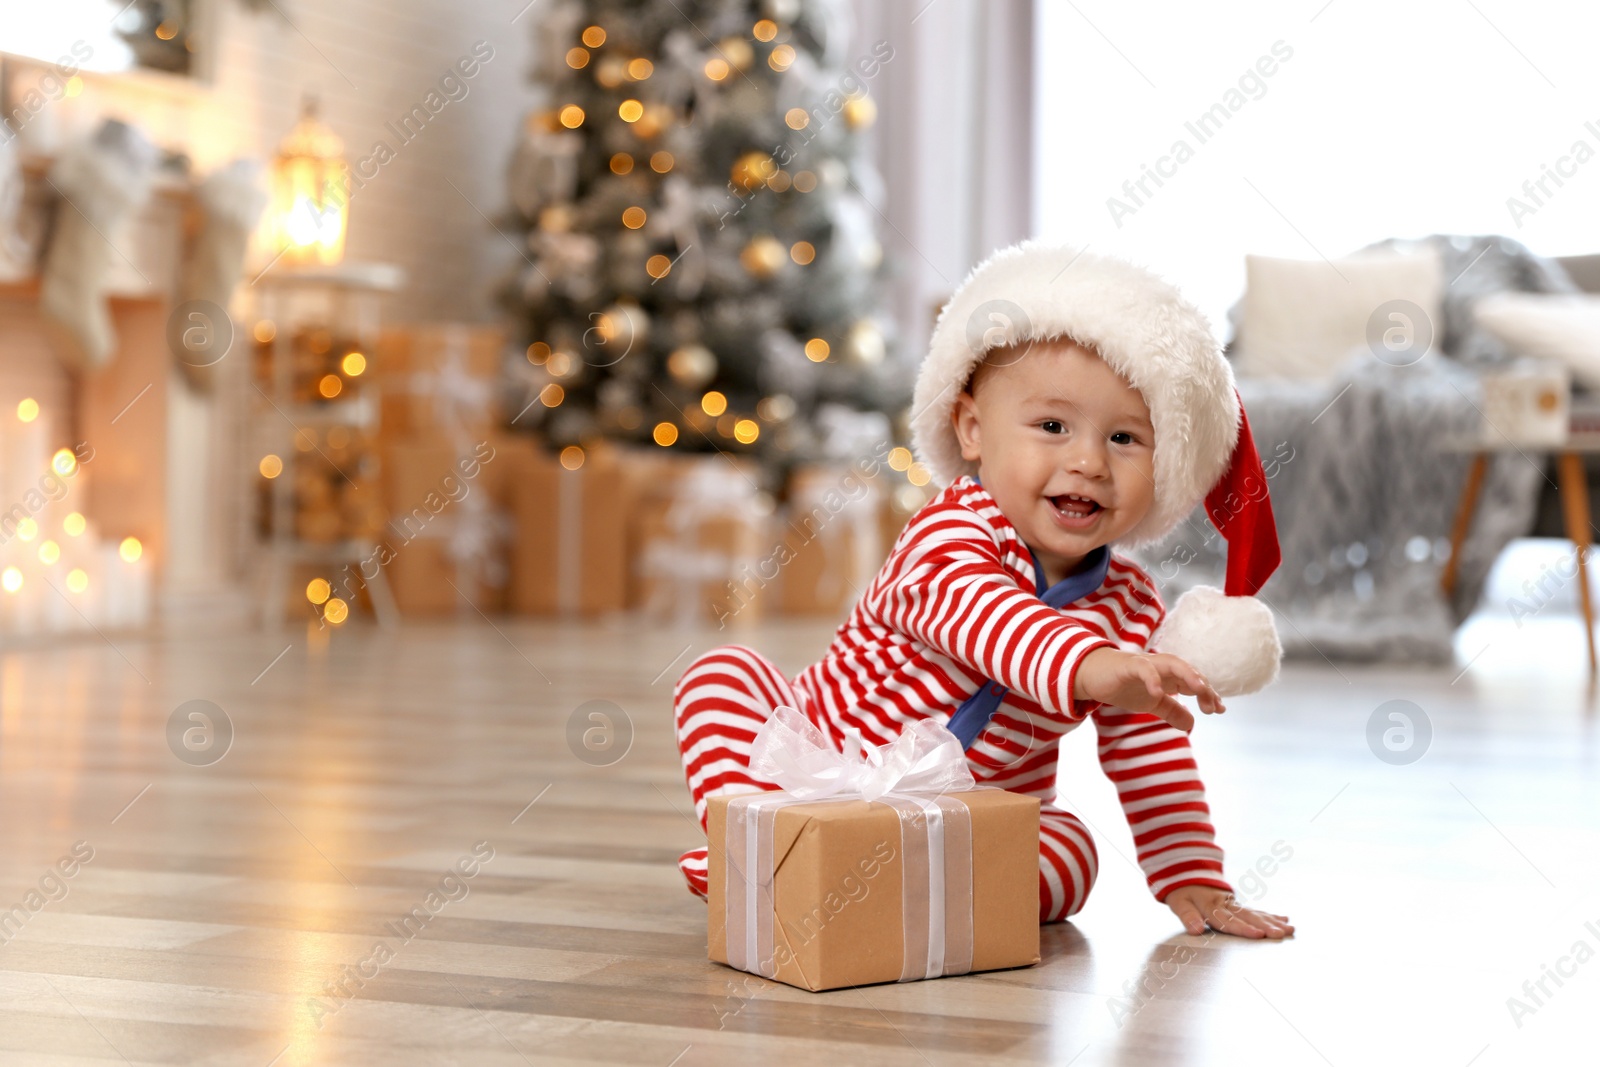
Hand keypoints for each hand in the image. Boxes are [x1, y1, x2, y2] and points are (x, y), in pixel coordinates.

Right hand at [1072, 647, 1223, 731]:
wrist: (1092, 675)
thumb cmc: (1124, 685)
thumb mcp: (1151, 703)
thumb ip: (1172, 711)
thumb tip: (1192, 723)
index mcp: (1169, 676)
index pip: (1195, 682)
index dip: (1209, 694)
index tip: (1220, 710)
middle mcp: (1162, 667)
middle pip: (1189, 672)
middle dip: (1203, 687)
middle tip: (1213, 707)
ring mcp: (1146, 664)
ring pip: (1172, 663)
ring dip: (1188, 675)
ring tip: (1200, 689)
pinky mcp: (1128, 665)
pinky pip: (1143, 668)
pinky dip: (1152, 679)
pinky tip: (1159, 693)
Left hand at [1165, 885, 1293, 939]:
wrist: (1186, 873)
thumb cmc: (1182, 892)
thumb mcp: (1179, 903)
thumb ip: (1188, 916)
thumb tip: (1196, 929)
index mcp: (1212, 906)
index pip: (1229, 921)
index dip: (1244, 928)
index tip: (1259, 935)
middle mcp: (1227, 904)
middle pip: (1248, 917)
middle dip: (1266, 926)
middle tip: (1281, 934)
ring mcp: (1234, 903)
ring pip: (1256, 913)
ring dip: (1273, 921)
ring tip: (1290, 929)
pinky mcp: (1238, 904)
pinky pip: (1256, 910)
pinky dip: (1271, 915)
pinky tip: (1285, 920)